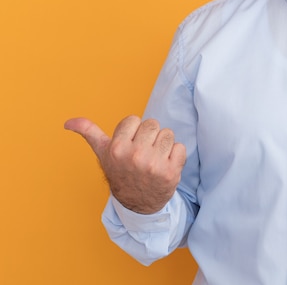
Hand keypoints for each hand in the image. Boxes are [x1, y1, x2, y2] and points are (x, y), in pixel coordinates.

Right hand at [64, 116, 185, 213]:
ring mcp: (154, 164)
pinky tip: (165, 166)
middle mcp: (135, 156)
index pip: (134, 119)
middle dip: (149, 136)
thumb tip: (68, 122)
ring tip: (154, 159)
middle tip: (143, 153)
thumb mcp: (102, 153)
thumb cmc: (121, 172)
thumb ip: (89, 133)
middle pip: (153, 124)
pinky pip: (181, 147)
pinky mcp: (171, 172)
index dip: (133, 131)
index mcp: (117, 148)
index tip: (129, 145)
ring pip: (168, 134)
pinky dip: (176, 155)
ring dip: (164, 145)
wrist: (137, 204)